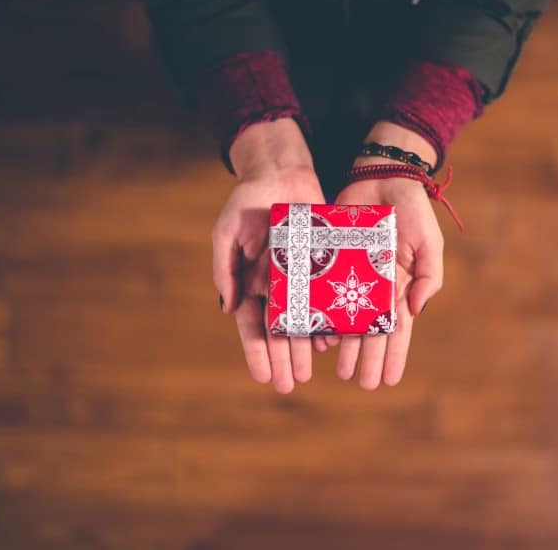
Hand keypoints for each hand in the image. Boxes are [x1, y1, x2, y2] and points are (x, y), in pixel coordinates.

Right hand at [213, 118, 325, 393]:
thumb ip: (225, 268)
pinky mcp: (323, 267)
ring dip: (304, 348)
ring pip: (303, 321)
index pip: (253, 325)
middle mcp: (277, 287)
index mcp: (251, 283)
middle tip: (290, 384)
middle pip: (279, 332)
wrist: (282, 174)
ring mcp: (301, 279)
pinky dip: (329, 320)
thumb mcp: (228, 231)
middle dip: (283, 359)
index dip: (257, 352)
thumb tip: (228, 308)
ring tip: (308, 371)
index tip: (263, 377)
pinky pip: (327, 299)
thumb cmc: (249, 201)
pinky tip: (332, 341)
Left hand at [329, 122, 444, 388]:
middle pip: (370, 332)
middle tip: (362, 383)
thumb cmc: (410, 210)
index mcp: (399, 287)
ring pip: (346, 319)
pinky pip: (323, 294)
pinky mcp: (329, 262)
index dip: (394, 355)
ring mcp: (351, 277)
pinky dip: (322, 315)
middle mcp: (374, 288)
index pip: (397, 330)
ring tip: (339, 370)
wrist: (380, 177)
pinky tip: (319, 337)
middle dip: (368, 359)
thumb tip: (416, 310)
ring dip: (345, 346)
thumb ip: (428, 276)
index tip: (390, 380)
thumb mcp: (428, 242)